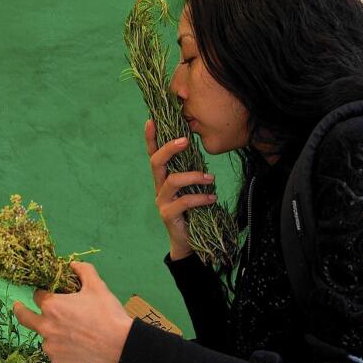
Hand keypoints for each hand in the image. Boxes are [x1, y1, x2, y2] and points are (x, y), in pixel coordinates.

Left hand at [12, 261, 133, 362]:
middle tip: (17, 307)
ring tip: (74, 334)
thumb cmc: (108, 314)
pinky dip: (64, 349)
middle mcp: (45, 327)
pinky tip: (79, 347)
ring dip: (53, 332)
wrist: (120, 346)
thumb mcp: (97, 287)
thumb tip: (73, 264)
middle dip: (19, 310)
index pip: (38, 295)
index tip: (49, 294)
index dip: (44, 293)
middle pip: (24, 317)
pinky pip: (57, 353)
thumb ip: (83, 270)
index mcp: (52, 306)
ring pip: (45, 337)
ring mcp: (50, 347)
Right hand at [145, 119, 217, 260]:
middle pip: (156, 162)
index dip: (150, 138)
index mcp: (163, 178)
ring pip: (172, 181)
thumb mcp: (192, 187)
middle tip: (186, 140)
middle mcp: (159, 187)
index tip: (151, 120)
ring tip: (211, 179)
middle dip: (169, 148)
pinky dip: (200, 198)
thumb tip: (200, 148)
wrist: (189, 241)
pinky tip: (212, 198)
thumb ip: (192, 171)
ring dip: (194, 176)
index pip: (153, 154)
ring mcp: (161, 201)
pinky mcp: (168, 215)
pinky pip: (184, 201)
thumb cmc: (193, 210)